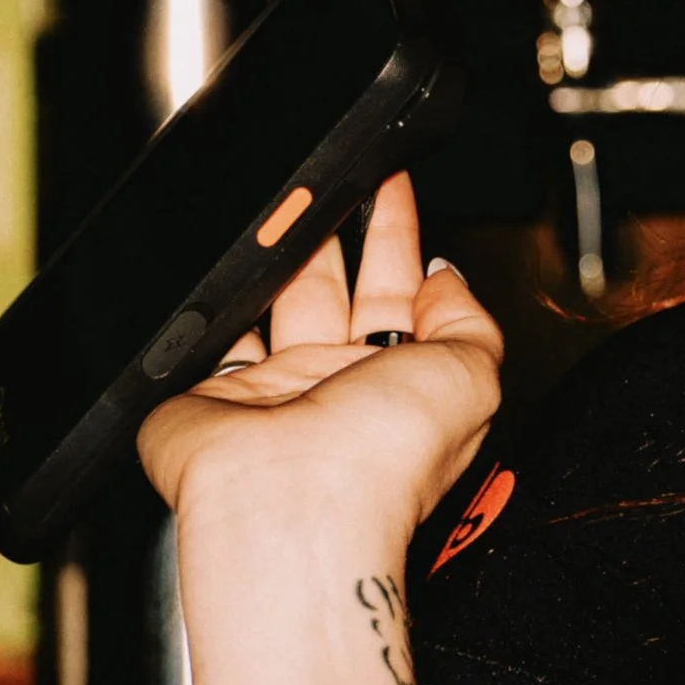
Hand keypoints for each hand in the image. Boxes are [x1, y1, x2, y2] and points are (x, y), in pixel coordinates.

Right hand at [137, 169, 502, 533]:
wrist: (294, 505)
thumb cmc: (385, 461)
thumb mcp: (473, 374)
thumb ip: (468, 319)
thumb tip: (446, 279)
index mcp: (402, 383)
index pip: (403, 293)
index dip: (398, 235)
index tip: (391, 183)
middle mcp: (339, 387)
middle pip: (339, 289)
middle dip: (338, 230)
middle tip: (335, 179)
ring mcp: (275, 392)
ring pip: (277, 303)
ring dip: (280, 258)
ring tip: (283, 207)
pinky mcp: (211, 398)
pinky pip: (212, 339)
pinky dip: (215, 307)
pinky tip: (226, 271)